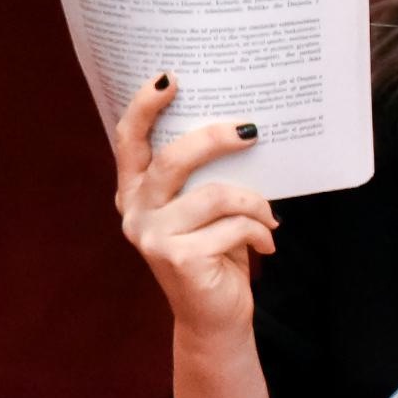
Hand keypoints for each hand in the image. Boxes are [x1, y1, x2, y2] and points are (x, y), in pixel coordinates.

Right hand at [114, 74, 277, 346]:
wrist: (215, 319)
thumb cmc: (216, 252)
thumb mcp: (206, 207)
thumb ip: (205, 174)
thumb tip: (244, 127)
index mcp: (135, 192)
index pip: (128, 140)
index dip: (144, 107)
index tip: (171, 78)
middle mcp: (135, 212)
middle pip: (171, 160)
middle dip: (214, 139)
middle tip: (251, 130)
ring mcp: (152, 238)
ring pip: (212, 195)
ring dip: (253, 200)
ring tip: (269, 212)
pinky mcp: (179, 260)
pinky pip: (231, 228)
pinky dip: (258, 231)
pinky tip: (267, 242)